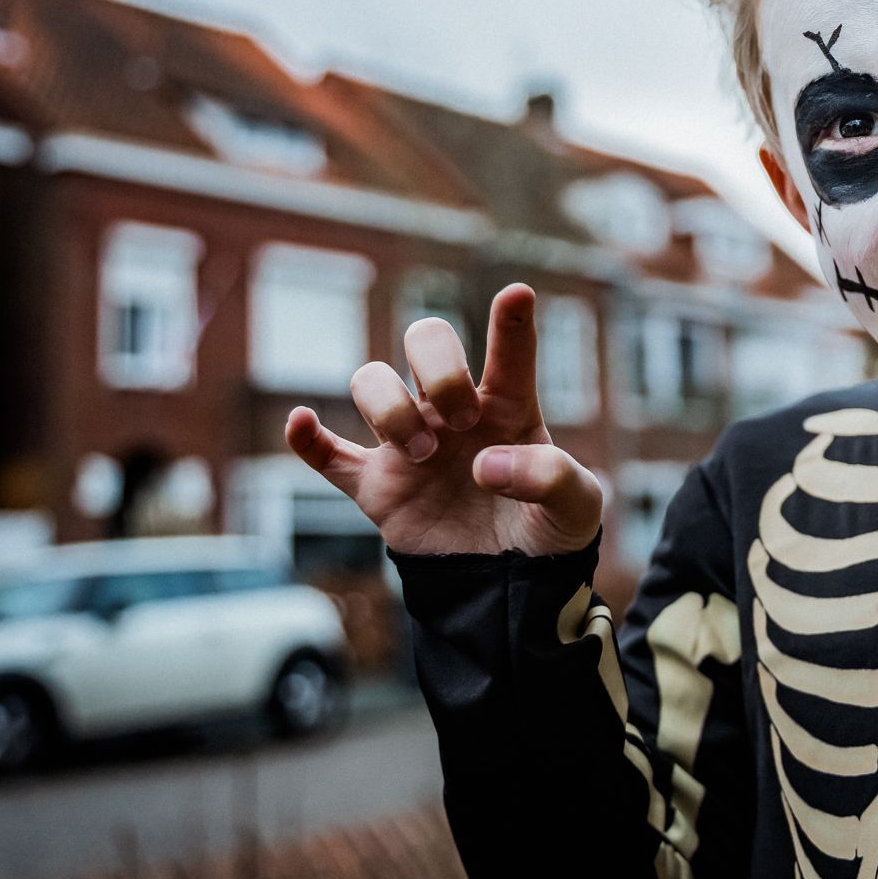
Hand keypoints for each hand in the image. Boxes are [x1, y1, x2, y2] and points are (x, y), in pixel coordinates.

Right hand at [284, 283, 601, 556]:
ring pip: (372, 383)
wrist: (509, 584)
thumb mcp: (576, 507)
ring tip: (423, 455)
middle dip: (440, 368)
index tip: (518, 294)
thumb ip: (550, 477)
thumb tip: (484, 466)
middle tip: (464, 419)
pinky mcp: (377, 486)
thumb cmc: (547, 529)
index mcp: (508, 406)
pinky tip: (301, 422)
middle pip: (425, 341)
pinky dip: (307, 439)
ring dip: (391, 410)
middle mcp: (454, 411)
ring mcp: (410, 443)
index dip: (511, 321)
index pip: (510, 351)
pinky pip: (329, 454)